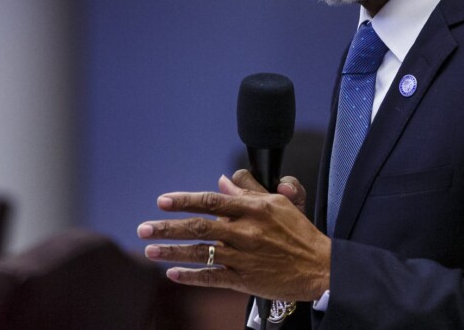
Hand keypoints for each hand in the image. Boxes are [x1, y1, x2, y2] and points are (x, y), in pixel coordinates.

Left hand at [137, 174, 329, 300]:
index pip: (211, 201)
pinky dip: (191, 277)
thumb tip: (225, 181)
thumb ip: (249, 191)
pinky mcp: (244, 281)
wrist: (319, 267)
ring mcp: (243, 258)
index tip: (163, 201)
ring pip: (200, 254)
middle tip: (143, 228)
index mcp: (252, 210)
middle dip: (167, 228)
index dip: (184, 200)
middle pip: (198, 228)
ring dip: (172, 252)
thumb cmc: (299, 232)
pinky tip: (173, 274)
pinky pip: (212, 278)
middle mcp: (244, 232)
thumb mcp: (279, 203)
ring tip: (149, 250)